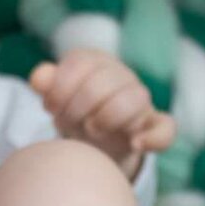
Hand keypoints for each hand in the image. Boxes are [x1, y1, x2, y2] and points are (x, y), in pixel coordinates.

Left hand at [30, 52, 175, 178]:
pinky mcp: (155, 126)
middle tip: (68, 123)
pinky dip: (152, 138)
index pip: (80, 63)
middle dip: (77, 107)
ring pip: (135, 98)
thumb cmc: (73, 112)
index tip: (51, 108)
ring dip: (107, 118)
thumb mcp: (57, 98)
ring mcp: (142, 100)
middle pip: (103, 81)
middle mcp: (122, 75)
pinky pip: (166, 129)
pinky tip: (134, 144)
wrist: (94, 143)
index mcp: (97, 61)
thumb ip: (47, 84)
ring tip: (92, 130)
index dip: (60, 88)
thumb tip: (39, 78)